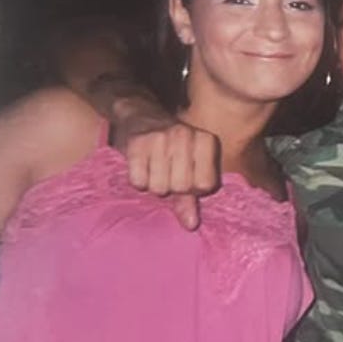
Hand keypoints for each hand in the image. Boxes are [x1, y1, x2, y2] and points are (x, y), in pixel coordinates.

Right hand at [114, 101, 219, 230]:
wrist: (140, 116)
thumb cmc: (170, 148)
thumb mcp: (188, 167)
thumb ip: (191, 197)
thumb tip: (191, 225)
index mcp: (206, 140)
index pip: (206, 185)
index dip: (194, 188)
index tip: (187, 177)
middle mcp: (185, 136)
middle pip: (182, 187)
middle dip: (172, 187)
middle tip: (168, 172)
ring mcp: (160, 138)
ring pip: (159, 187)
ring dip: (154, 184)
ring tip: (154, 168)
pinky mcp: (136, 143)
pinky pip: (138, 181)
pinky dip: (138, 180)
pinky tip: (141, 166)